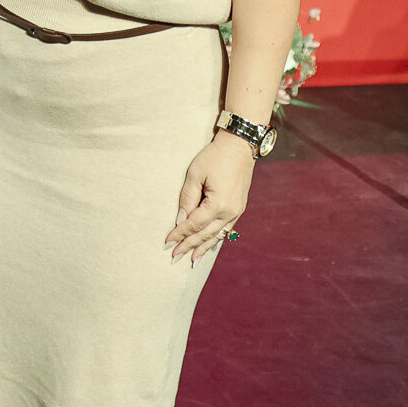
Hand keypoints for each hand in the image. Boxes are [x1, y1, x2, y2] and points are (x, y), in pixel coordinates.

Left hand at [165, 132, 255, 265]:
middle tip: (174, 258)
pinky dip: (216, 239)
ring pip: (217, 235)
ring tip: (192, 260)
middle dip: (189, 246)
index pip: (194, 224)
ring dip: (203, 247)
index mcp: (218, 204)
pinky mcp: (239, 208)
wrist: (239, 146)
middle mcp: (230, 212)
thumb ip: (187, 198)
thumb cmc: (215, 157)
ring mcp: (237, 211)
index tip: (167, 243)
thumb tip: (181, 220)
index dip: (180, 234)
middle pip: (205, 234)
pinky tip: (208, 246)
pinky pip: (226, 229)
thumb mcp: (195, 174)